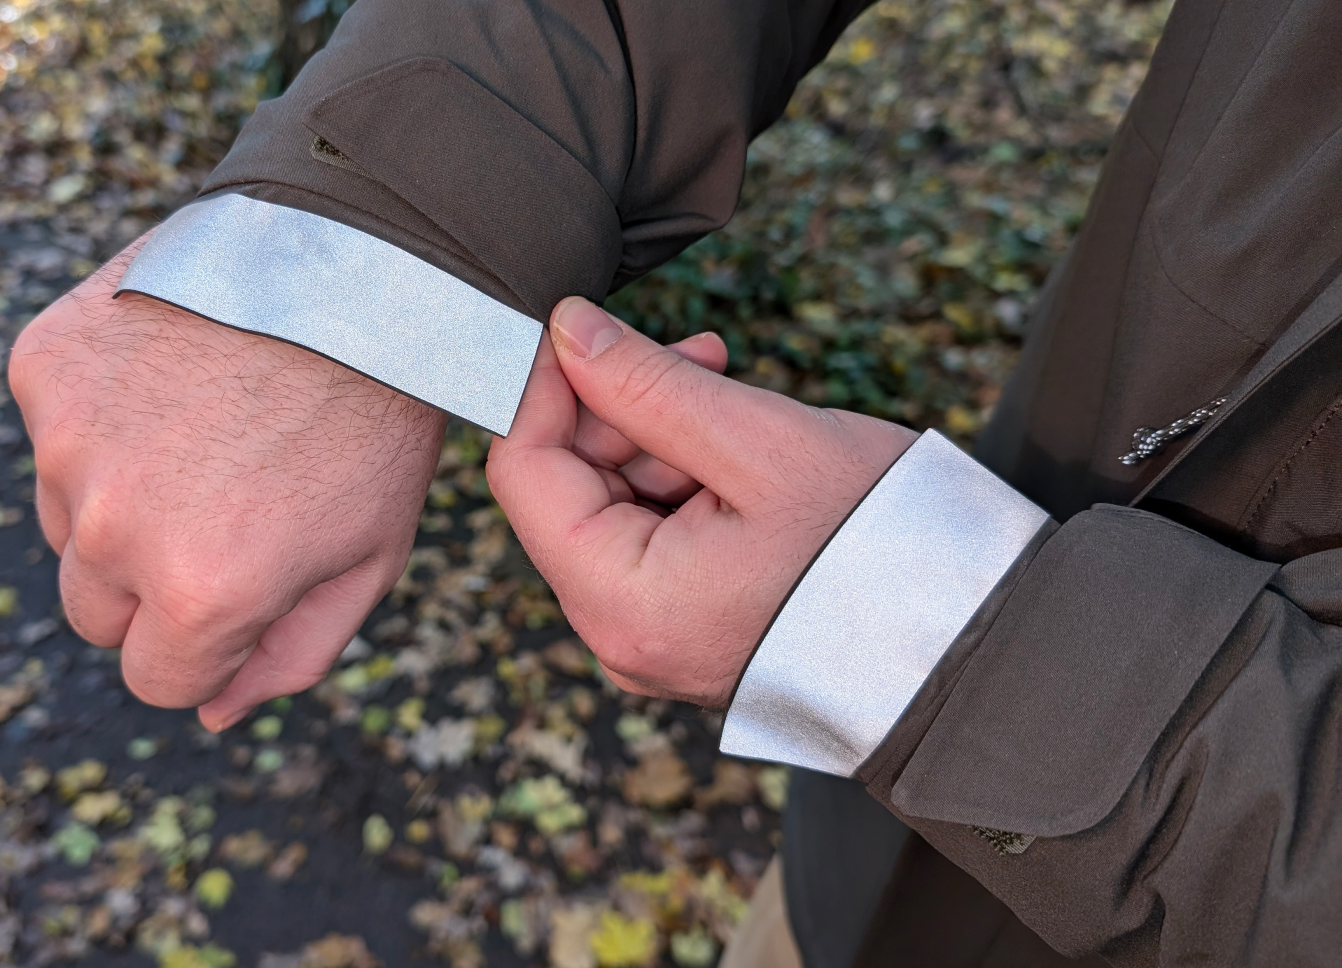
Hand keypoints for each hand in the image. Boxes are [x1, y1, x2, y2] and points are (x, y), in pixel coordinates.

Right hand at [9, 235, 445, 729]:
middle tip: (226, 505)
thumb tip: (212, 715)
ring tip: (206, 430)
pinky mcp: (43, 367)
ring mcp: (68, 442)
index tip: (244, 588)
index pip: (156, 678)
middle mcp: (115, 528)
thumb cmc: (376, 421)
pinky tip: (173, 376)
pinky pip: (54, 433)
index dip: (207, 642)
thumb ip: (289, 656)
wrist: (354, 264)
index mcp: (202, 592)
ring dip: (119, 499)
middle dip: (153, 583)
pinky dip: (99, 418)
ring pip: (68, 523)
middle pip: (96, 612)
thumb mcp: (369, 557)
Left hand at [486, 297, 917, 706]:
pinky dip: (681, 479)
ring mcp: (651, 639)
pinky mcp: (685, 629)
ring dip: (657, 435)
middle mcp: (621, 635)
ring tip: (732, 389)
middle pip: (566, 491)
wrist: (966, 641)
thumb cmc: (878, 545)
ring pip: (611, 507)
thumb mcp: (759, 443)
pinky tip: (736, 443)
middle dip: (618, 407)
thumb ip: (647, 385)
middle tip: (696, 355)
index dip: (544, 387)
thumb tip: (564, 330)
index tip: (583, 326)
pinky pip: (651, 538)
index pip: (524, 474)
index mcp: (623, 602)